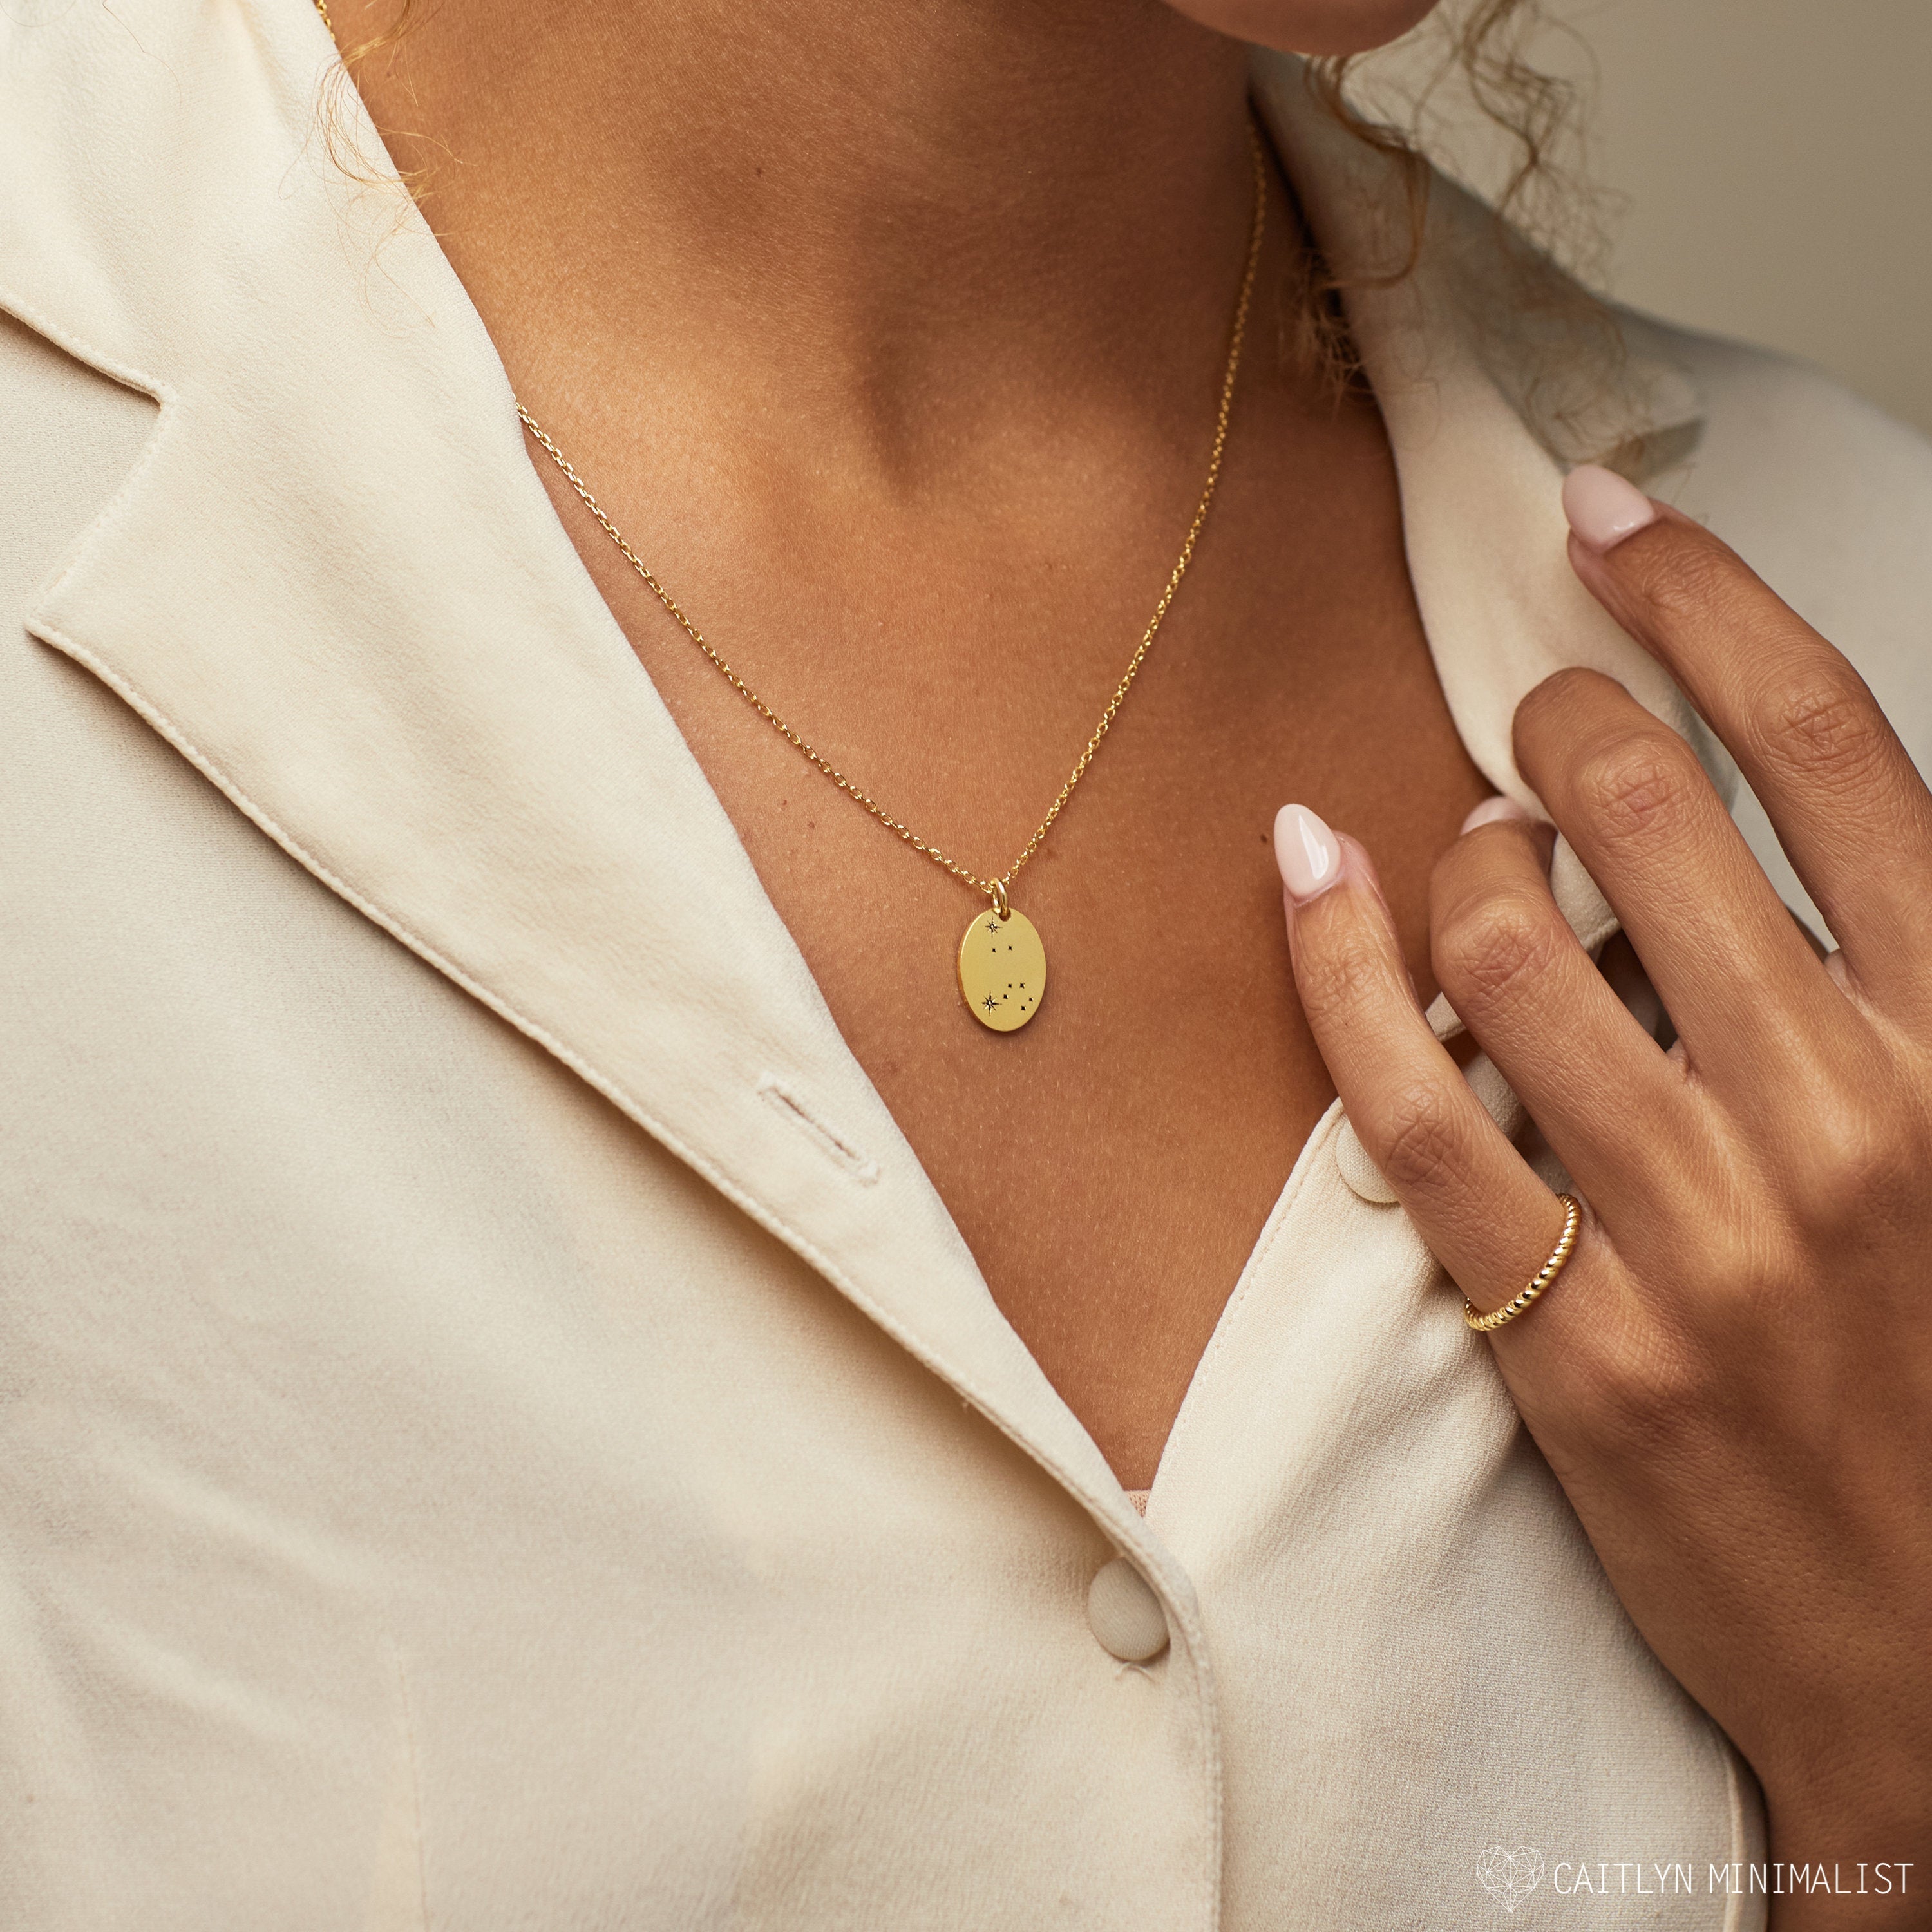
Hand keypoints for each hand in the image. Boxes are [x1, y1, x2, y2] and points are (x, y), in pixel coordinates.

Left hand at [1275, 465, 1931, 1925]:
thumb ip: (1890, 978)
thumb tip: (1747, 815)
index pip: (1835, 746)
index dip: (1708, 599)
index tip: (1611, 521)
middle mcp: (1844, 1115)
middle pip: (1652, 811)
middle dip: (1560, 717)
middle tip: (1532, 718)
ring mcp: (1698, 1235)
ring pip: (1512, 941)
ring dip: (1459, 850)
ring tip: (1466, 847)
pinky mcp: (1568, 1335)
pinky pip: (1413, 1105)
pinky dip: (1339, 968)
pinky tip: (1308, 872)